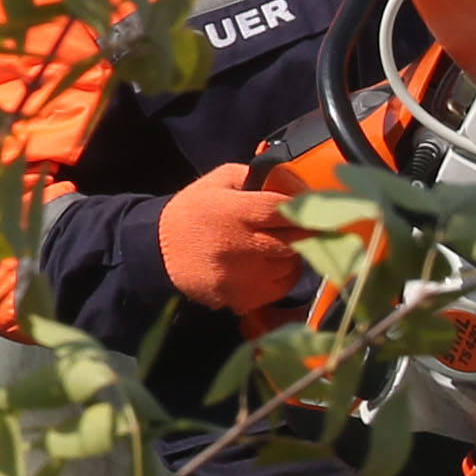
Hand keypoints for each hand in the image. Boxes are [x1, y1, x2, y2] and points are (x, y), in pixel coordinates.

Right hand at [155, 166, 318, 327]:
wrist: (158, 251)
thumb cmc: (194, 212)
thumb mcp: (219, 181)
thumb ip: (257, 178)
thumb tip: (294, 187)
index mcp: (236, 212)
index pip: (287, 210)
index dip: (307, 208)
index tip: (317, 208)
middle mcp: (241, 245)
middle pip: (297, 239)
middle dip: (308, 231)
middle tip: (312, 227)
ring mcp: (242, 276)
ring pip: (292, 265)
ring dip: (294, 254)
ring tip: (280, 244)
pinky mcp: (241, 298)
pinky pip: (281, 288)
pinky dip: (283, 275)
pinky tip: (271, 264)